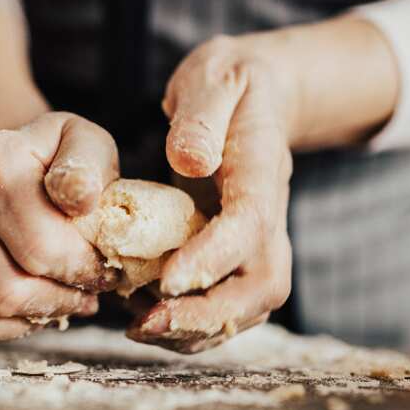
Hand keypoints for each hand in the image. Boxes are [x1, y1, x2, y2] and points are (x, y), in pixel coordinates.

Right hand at [0, 112, 119, 344]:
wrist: (1, 162)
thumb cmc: (52, 159)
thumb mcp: (82, 142)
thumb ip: (88, 166)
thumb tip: (82, 198)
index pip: (41, 245)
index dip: (84, 271)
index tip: (106, 272)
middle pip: (11, 287)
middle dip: (64, 298)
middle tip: (90, 292)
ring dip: (40, 315)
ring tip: (66, 299)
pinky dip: (10, 327)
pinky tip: (35, 306)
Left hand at [128, 34, 294, 352]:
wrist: (260, 96)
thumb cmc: (230, 84)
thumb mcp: (214, 78)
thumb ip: (202, 116)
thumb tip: (191, 161)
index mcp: (262, 172)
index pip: (249, 226)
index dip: (212, 258)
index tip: (166, 280)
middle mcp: (269, 217)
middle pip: (259, 286)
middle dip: (206, 315)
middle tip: (145, 323)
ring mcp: (260, 241)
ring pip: (247, 307)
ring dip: (196, 330)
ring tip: (139, 327)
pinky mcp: (242, 255)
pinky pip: (229, 305)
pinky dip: (193, 325)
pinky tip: (148, 318)